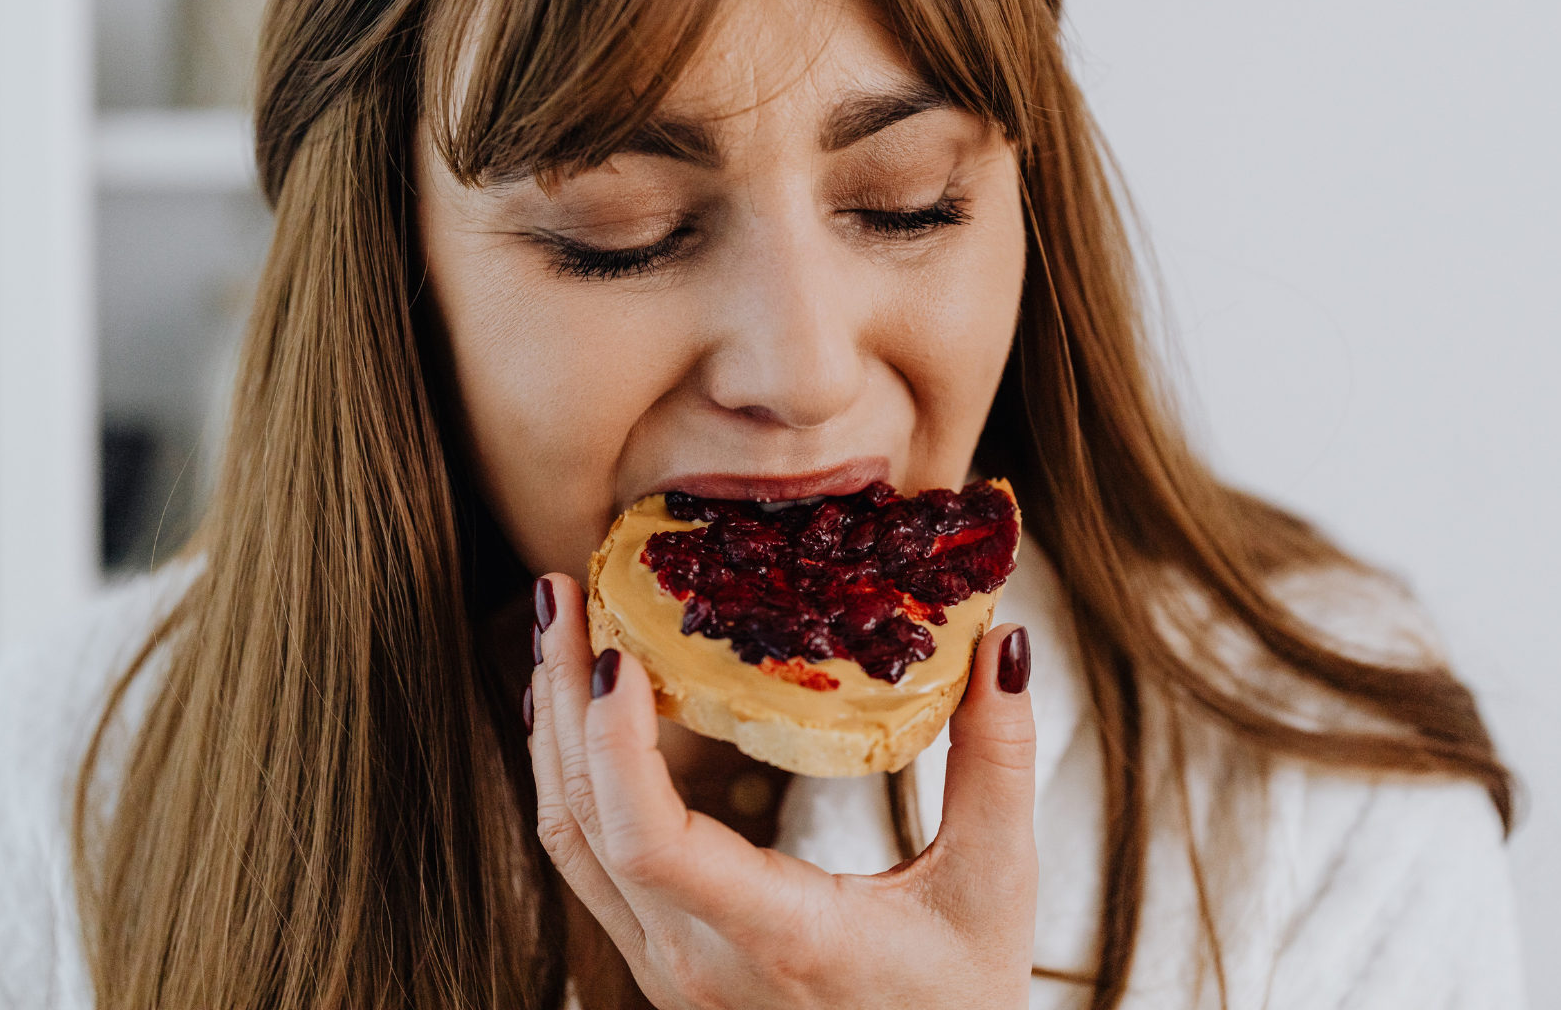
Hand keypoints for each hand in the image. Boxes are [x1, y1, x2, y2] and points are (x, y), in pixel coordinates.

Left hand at [527, 572, 1037, 1008]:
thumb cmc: (956, 1008)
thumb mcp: (994, 887)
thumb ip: (998, 763)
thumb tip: (1006, 642)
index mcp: (774, 936)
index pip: (649, 841)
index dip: (615, 743)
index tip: (616, 653)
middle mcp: (693, 958)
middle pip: (584, 820)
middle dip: (562, 697)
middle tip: (562, 591)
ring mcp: (665, 964)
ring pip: (569, 840)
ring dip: (555, 729)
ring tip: (558, 629)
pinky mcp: (662, 957)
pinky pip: (586, 858)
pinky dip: (573, 775)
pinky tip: (581, 713)